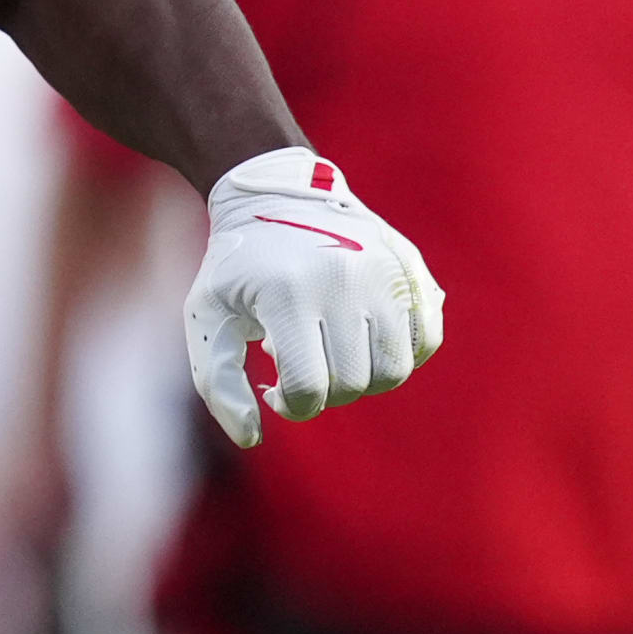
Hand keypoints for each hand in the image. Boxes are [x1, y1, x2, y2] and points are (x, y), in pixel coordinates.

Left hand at [183, 148, 442, 448]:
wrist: (274, 194)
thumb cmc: (234, 267)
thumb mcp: (206, 318)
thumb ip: (218, 384)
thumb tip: (253, 439)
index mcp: (287, 293)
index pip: (310, 387)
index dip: (292, 406)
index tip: (274, 389)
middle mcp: (342, 280)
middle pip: (355, 384)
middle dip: (325, 392)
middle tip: (301, 366)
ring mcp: (384, 271)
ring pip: (396, 370)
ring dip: (363, 377)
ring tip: (332, 353)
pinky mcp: (411, 268)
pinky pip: (426, 340)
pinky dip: (400, 354)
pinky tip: (363, 338)